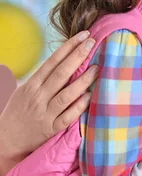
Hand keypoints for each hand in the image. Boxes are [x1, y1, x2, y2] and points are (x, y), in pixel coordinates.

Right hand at [0, 30, 97, 160]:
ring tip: (97, 68)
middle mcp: (38, 97)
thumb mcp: (24, 90)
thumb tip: (64, 60)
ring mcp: (45, 113)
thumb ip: (42, 77)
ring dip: (82, 81)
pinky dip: (79, 106)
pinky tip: (90, 96)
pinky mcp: (51, 129)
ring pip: (66, 95)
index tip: (83, 36)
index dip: (68, 47)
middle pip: (60, 74)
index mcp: (32, 85)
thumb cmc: (19, 111)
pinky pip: (67, 117)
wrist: (6, 140)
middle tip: (92, 43)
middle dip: (77, 57)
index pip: (52, 62)